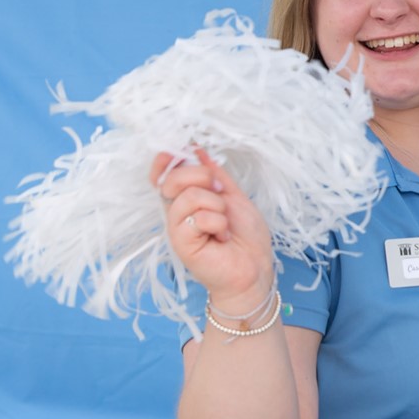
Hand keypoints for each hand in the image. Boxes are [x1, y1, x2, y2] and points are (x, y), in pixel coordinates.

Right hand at [149, 148, 274, 310]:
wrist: (256, 268)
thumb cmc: (247, 237)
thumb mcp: (234, 196)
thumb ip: (216, 175)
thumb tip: (198, 150)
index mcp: (187, 199)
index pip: (163, 176)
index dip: (165, 161)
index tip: (180, 150)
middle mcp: (177, 213)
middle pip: (171, 179)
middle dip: (201, 176)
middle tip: (220, 192)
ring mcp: (177, 228)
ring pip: (188, 197)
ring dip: (216, 206)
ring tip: (224, 223)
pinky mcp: (182, 243)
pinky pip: (197, 218)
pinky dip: (218, 223)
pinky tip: (222, 238)